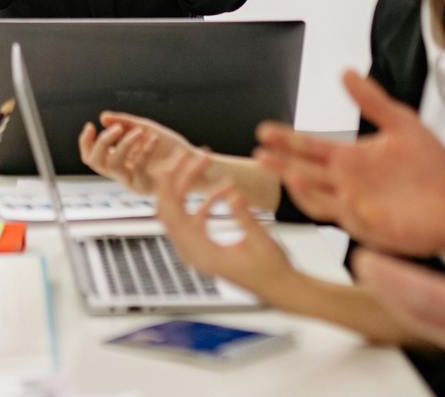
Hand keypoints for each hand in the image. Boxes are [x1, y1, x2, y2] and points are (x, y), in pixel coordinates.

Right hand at [78, 111, 194, 192]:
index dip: (85, 142)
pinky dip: (144, 150)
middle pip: (95, 162)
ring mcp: (132, 181)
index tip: (91, 125)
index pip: (91, 156)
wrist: (193, 161)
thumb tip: (102, 117)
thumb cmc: (170, 146)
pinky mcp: (146, 186)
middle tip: (117, 129)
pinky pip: (137, 167)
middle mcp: (121, 173)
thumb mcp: (145, 129)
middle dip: (102, 142)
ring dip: (124, 144)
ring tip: (139, 131)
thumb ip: (124, 123)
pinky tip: (153, 138)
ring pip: (113, 165)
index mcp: (118, 160)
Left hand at [154, 151, 296, 298]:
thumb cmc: (272, 270)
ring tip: (204, 163)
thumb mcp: (261, 240)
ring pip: (181, 212)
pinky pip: (194, 219)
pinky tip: (223, 189)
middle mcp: (194, 253)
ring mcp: (198, 251)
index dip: (167, 190)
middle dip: (176, 180)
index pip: (174, 217)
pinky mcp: (205, 247)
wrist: (279, 288)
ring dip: (190, 187)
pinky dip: (205, 201)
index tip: (165, 167)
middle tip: (184, 156)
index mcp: (203, 254)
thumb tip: (233, 194)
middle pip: (171, 211)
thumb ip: (244, 217)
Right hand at [255, 70, 444, 256]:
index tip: (264, 130)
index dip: (287, 139)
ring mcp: (358, 208)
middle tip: (260, 155)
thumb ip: (372, 101)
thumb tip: (346, 72)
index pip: (310, 147)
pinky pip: (352, 221)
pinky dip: (342, 210)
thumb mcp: (401, 123)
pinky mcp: (375, 229)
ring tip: (290, 174)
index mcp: (351, 158)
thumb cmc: (431, 167)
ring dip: (303, 190)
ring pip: (319, 201)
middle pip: (305, 174)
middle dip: (281, 165)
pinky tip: (342, 197)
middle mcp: (347, 183)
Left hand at [353, 225, 444, 396]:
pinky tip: (436, 312)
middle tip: (361, 266)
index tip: (362, 258)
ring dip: (405, 306)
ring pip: (432, 330)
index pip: (423, 296)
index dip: (390, 277)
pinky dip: (430, 318)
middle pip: (417, 316)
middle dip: (386, 291)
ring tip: (387, 286)